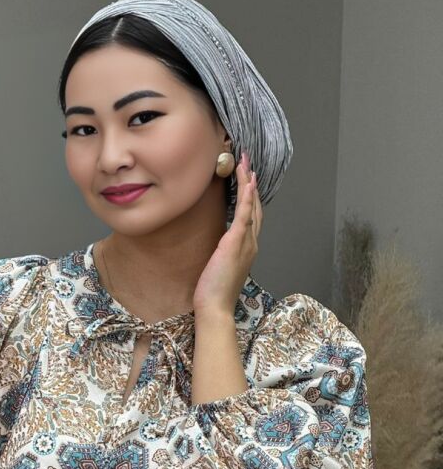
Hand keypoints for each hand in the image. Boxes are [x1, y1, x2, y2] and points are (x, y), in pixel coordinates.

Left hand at [192, 150, 262, 314]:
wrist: (215, 307)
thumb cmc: (214, 290)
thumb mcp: (219, 265)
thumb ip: (223, 250)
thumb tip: (218, 241)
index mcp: (247, 247)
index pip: (251, 215)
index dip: (250, 195)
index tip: (247, 177)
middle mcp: (251, 242)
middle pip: (254, 206)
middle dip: (251, 182)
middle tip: (248, 161)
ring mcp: (246, 242)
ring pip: (251, 207)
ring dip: (249, 183)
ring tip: (245, 163)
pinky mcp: (236, 243)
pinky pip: (244, 216)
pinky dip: (247, 198)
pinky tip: (248, 183)